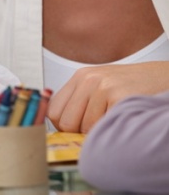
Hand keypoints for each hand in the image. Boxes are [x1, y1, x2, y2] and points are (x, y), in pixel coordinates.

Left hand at [48, 61, 168, 132]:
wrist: (165, 77)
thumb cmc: (134, 86)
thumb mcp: (102, 86)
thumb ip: (81, 102)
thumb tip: (62, 130)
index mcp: (81, 77)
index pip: (53, 111)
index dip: (63, 127)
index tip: (75, 132)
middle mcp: (89, 79)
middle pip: (66, 122)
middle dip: (79, 133)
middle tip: (97, 130)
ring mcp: (104, 87)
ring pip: (86, 128)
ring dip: (100, 132)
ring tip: (114, 122)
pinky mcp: (120, 97)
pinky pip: (105, 127)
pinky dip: (113, 131)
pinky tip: (123, 121)